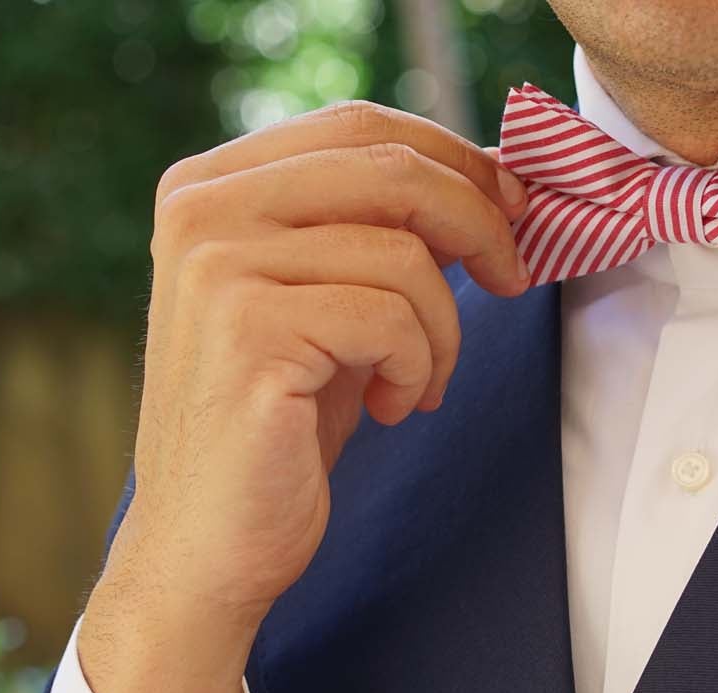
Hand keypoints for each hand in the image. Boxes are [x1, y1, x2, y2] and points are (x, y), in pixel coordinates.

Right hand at [79, 101, 529, 692]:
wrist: (210, 542)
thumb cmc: (281, 426)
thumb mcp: (331, 304)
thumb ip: (379, 233)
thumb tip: (492, 183)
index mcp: (212, 186)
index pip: (360, 126)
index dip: (455, 159)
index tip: (515, 207)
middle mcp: (202, 210)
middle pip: (390, 171)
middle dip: (479, 225)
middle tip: (513, 281)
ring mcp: (218, 266)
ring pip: (404, 255)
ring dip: (442, 331)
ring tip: (416, 384)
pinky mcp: (250, 330)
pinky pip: (392, 318)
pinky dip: (418, 369)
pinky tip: (389, 408)